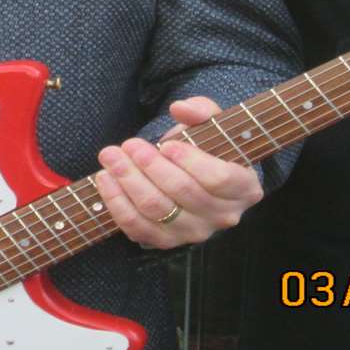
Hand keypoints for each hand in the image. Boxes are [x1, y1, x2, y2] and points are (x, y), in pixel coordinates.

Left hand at [93, 95, 262, 249]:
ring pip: (157, 210)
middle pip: (182, 193)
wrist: (196, 175)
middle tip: (129, 144)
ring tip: (111, 157)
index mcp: (244, 188)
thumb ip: (202, 110)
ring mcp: (194, 232)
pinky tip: (105, 180)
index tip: (167, 145)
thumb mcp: (212, 123)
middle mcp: (223, 216)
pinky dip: (117, 204)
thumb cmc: (208, 148)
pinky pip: (137, 228)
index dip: (191, 162)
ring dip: (129, 181)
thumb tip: (181, 108)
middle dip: (150, 166)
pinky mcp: (166, 241)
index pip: (218, 179)